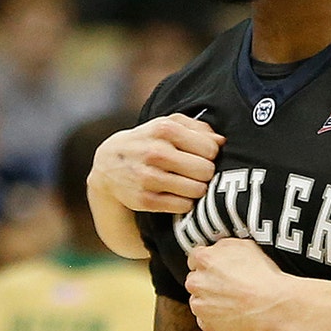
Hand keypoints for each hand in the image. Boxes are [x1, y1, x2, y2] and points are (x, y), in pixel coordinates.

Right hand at [86, 114, 224, 256]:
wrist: (109, 163)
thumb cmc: (148, 140)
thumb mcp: (168, 124)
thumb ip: (198, 128)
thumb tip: (222, 142)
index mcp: (164, 129)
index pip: (210, 149)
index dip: (211, 154)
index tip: (202, 156)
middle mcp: (156, 152)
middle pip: (206, 170)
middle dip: (205, 172)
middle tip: (196, 172)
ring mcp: (148, 177)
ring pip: (197, 190)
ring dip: (197, 188)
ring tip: (189, 183)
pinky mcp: (144, 200)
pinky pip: (183, 206)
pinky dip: (185, 202)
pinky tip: (177, 194)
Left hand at [187, 238, 291, 330]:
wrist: (275, 307)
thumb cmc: (264, 279)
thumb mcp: (246, 246)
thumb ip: (223, 247)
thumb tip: (218, 249)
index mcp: (205, 260)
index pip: (195, 257)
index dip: (209, 262)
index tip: (216, 267)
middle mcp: (197, 283)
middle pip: (196, 280)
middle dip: (208, 282)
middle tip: (230, 284)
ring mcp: (201, 306)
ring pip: (200, 302)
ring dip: (212, 301)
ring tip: (235, 300)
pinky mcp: (208, 326)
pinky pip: (207, 321)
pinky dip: (217, 318)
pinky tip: (234, 313)